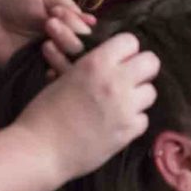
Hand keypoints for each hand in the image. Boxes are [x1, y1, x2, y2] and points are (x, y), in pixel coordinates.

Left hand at [0, 0, 94, 68]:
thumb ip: (67, 6)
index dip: (75, 24)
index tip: (56, 13)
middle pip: (80, 50)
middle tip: (49, 26)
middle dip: (68, 38)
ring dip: (62, 56)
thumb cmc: (18, 5)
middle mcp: (65, 46)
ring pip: (69, 67)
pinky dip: (53, 77)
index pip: (85, 31)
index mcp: (70, 28)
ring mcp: (52, 62)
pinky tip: (49, 69)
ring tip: (45, 43)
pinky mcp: (37, 76)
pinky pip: (51, 82)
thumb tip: (92, 20)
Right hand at [14, 32, 158, 180]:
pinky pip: (144, 119)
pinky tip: (117, 125)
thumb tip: (106, 60)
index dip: (125, 51)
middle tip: (128, 80)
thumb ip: (91, 67)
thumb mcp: (65, 76)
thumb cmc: (43, 111)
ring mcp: (126, 107)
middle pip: (151, 63)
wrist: (39, 149)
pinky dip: (133, 121)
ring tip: (121, 105)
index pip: (130, 41)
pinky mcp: (129, 131)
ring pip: (151, 92)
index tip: (118, 61)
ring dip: (138, 97)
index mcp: (97, 62)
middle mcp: (117, 80)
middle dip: (141, 70)